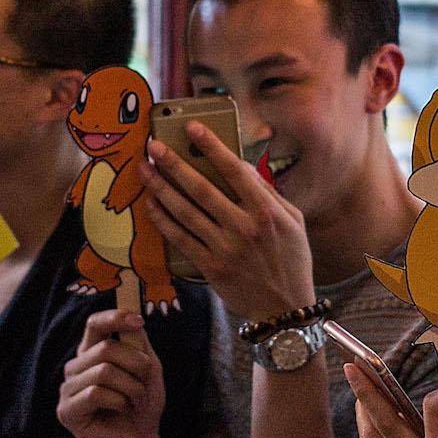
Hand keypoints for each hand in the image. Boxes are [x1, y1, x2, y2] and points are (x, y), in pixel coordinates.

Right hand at [57, 309, 165, 437]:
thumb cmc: (142, 405)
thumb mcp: (149, 370)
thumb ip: (140, 345)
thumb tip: (132, 320)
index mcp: (92, 352)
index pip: (95, 324)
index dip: (115, 317)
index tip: (138, 320)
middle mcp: (76, 367)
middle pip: (105, 349)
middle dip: (135, 364)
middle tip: (145, 382)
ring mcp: (68, 388)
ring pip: (103, 372)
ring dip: (131, 387)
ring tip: (136, 401)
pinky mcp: (66, 411)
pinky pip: (95, 394)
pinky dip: (119, 401)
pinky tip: (123, 410)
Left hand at [141, 122, 313, 321]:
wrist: (285, 309)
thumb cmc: (291, 260)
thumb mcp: (293, 221)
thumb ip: (269, 193)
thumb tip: (243, 167)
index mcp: (266, 211)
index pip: (234, 170)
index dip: (211, 146)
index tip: (193, 128)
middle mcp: (244, 227)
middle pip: (201, 188)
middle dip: (174, 164)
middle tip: (153, 146)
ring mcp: (225, 248)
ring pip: (185, 212)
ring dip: (161, 188)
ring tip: (144, 170)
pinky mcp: (211, 267)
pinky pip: (180, 239)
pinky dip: (163, 220)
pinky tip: (151, 204)